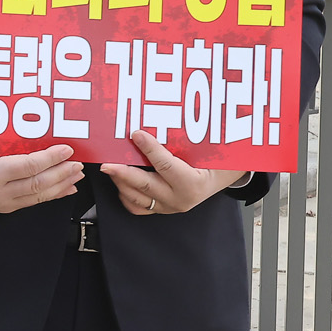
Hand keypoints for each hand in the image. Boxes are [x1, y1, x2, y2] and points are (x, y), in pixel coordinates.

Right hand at [0, 145, 83, 213]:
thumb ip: (15, 144)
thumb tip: (46, 140)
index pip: (30, 166)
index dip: (51, 158)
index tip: (67, 150)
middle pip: (38, 183)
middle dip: (62, 173)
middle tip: (77, 163)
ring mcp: (2, 203)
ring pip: (40, 195)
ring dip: (62, 184)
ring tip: (76, 174)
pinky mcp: (6, 208)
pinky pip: (34, 201)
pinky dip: (53, 194)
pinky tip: (66, 189)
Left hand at [100, 130, 241, 215]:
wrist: (224, 178)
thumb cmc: (217, 161)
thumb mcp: (206, 148)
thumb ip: (183, 139)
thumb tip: (160, 120)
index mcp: (193, 184)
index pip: (166, 165)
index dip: (149, 148)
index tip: (136, 134)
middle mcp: (180, 199)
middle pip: (145, 185)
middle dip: (123, 173)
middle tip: (107, 163)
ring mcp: (169, 207)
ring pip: (137, 198)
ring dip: (120, 182)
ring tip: (111, 167)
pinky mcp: (161, 209)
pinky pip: (137, 206)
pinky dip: (125, 194)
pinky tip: (119, 180)